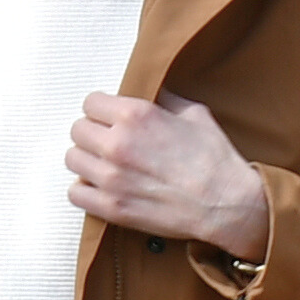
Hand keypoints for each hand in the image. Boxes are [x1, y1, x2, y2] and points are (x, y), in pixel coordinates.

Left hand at [65, 92, 272, 260]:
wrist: (226, 203)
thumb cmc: (214, 159)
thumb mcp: (193, 113)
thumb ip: (163, 99)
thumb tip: (152, 92)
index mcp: (135, 115)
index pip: (90, 102)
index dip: (101, 109)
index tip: (108, 118)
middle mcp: (117, 143)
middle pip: (78, 130)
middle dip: (92, 133)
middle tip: (107, 142)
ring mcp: (111, 178)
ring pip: (73, 160)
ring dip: (87, 160)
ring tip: (103, 165)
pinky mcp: (112, 207)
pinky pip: (75, 194)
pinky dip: (84, 190)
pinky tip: (101, 188)